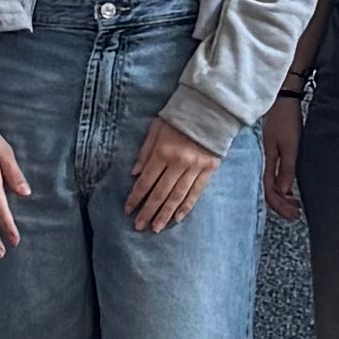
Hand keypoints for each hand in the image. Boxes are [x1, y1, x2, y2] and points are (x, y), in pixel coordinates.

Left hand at [123, 118, 221, 234]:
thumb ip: (144, 152)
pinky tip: (177, 218)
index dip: (135, 197)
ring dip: (165, 214)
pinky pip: (196, 193)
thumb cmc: (178, 118)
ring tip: (156, 228)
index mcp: (162, 152)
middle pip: (160, 193)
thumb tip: (134, 174)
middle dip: (148, 211)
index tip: (128, 210)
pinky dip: (186, 207)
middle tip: (139, 226)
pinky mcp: (209, 170)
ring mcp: (195, 168)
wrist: (210, 110)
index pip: (145, 181)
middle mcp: (178, 163)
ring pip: (178, 197)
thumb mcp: (155, 129)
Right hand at [260, 95, 305, 221]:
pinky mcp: (275, 149)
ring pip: (272, 183)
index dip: (280, 205)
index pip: (270, 190)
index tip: (293, 214)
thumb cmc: (286, 119)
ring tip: (294, 205)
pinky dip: (282, 185)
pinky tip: (289, 187)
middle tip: (296, 215)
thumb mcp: (290, 146)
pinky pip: (275, 174)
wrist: (283, 98)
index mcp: (268, 160)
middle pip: (270, 190)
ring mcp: (270, 154)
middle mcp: (267, 160)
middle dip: (281, 206)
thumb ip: (286, 168)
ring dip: (283, 197)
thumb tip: (284, 191)